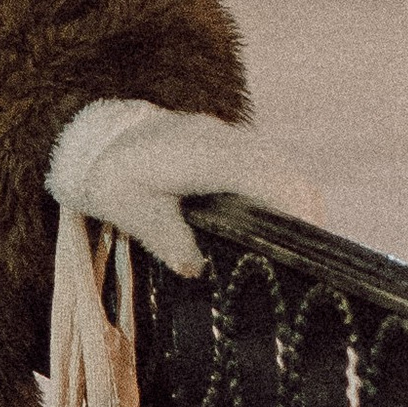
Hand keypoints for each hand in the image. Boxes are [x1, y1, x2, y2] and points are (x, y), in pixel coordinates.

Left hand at [46, 98, 324, 278]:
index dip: (290, 204)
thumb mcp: (132, 211)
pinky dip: (279, 188)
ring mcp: (226, 136)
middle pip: (283, 168)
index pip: (262, 175)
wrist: (97, 139)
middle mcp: (221, 139)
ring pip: (279, 163)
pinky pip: (266, 161)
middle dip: (304, 207)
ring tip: (297, 241)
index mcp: (201, 156)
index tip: (308, 236)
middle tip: (310, 252)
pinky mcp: (226, 141)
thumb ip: (167, 240)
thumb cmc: (113, 177)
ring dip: (293, 197)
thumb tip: (197, 270)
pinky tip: (273, 221)